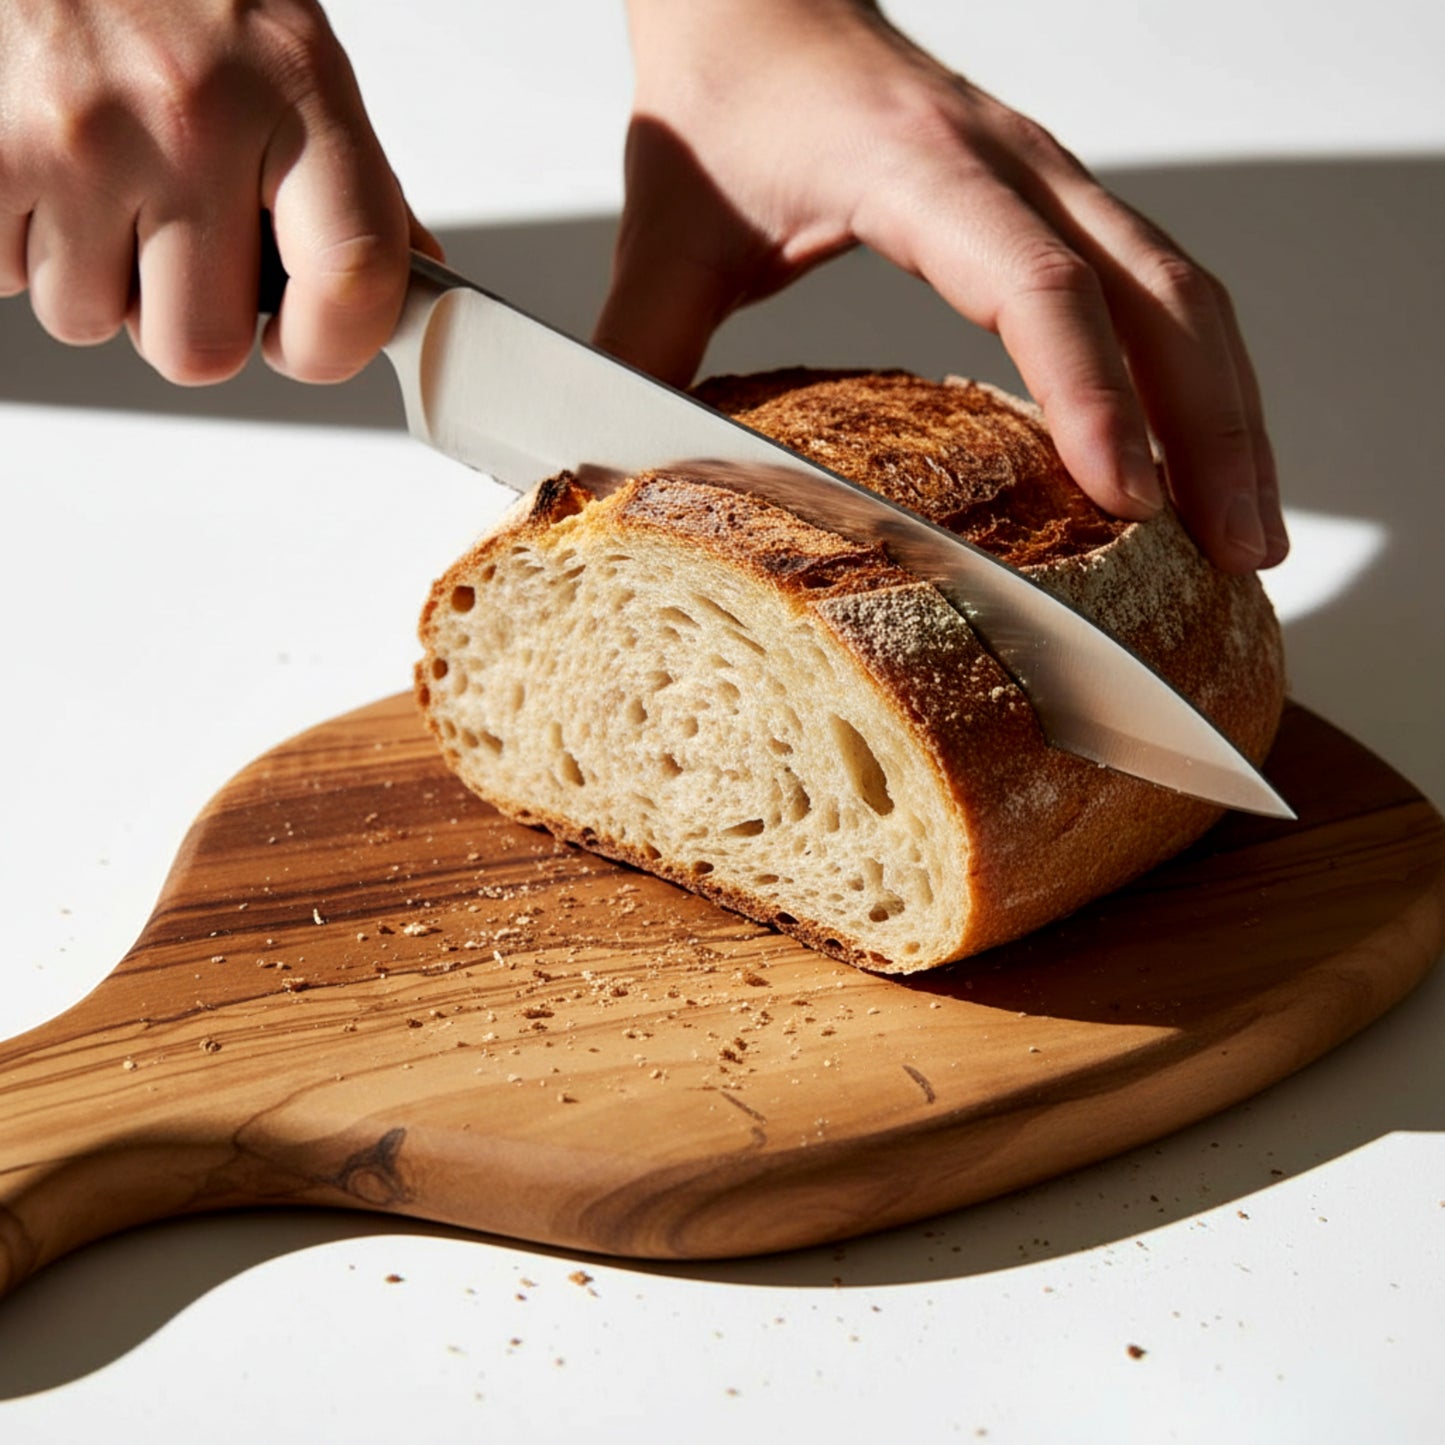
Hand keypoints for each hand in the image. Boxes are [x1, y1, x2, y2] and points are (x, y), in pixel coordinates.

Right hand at [0, 0, 431, 384]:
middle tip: (184, 250)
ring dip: (99, 281)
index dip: (333, 349)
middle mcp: (189, 116)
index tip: (307, 345)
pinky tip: (50, 174)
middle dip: (190, 323)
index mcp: (295, 90)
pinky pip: (7, 278)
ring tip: (106, 187)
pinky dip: (24, 245)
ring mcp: (77, 137)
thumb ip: (354, 184)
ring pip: (90, 322)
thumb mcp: (294, 63)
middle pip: (203, 349)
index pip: (353, 278)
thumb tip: (412, 284)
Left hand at [598, 0, 1287, 571]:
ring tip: (1249, 529)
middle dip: (1212, 430)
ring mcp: (1046, 178)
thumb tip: (608, 481)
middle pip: (1157, 296)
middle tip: (1240, 551)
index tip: (1125, 497)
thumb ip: (638, 356)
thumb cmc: (719, 98)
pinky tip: (1203, 451)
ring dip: (1230, 409)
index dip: (1090, 394)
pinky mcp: (1052, 199)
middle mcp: (1010, 165)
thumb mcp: (666, 234)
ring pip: (1182, 291)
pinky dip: (1196, 373)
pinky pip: (1158, 283)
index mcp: (918, 169)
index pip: (1036, 286)